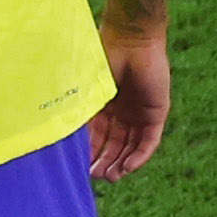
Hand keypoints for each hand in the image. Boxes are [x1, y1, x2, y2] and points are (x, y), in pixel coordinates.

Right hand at [89, 32, 169, 181]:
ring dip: (122, 163)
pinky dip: (139, 156)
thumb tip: (59, 138)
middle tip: (96, 177)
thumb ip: (79, 113)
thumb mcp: (87, 91)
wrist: (130, 39)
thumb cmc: (103, 58)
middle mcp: (124, 110)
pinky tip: (127, 168)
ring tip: (111, 178)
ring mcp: (141, 112)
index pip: (99, 135)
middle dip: (106, 162)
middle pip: (116, 144)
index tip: (82, 168)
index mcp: (105, 104)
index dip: (91, 153)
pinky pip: (149, 141)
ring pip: (132, 146)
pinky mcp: (157, 112)